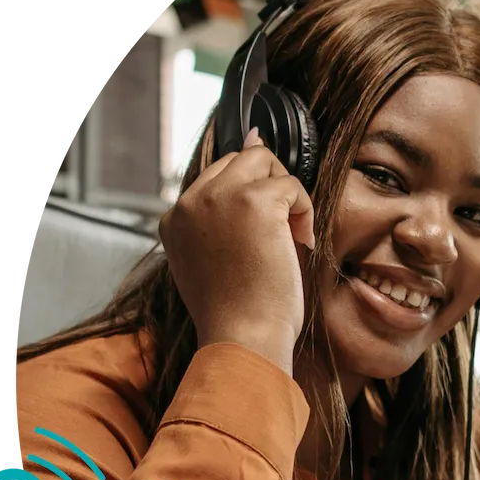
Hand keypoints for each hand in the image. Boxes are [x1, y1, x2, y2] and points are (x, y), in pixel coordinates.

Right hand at [158, 127, 315, 372]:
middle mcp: (190, 202)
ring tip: (291, 236)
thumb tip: (255, 141)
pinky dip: (304, 210)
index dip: (247, 197)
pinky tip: (300, 242)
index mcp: (175, 220)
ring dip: (286, 194)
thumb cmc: (237, 312)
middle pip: (238, 160)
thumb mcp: (212, 261)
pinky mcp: (254, 201)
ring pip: (262, 159)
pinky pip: (290, 184)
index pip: (215, 179)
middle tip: (280, 233)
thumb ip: (222, 217)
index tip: (261, 232)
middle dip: (268, 188)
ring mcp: (219, 197)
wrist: (243, 338)